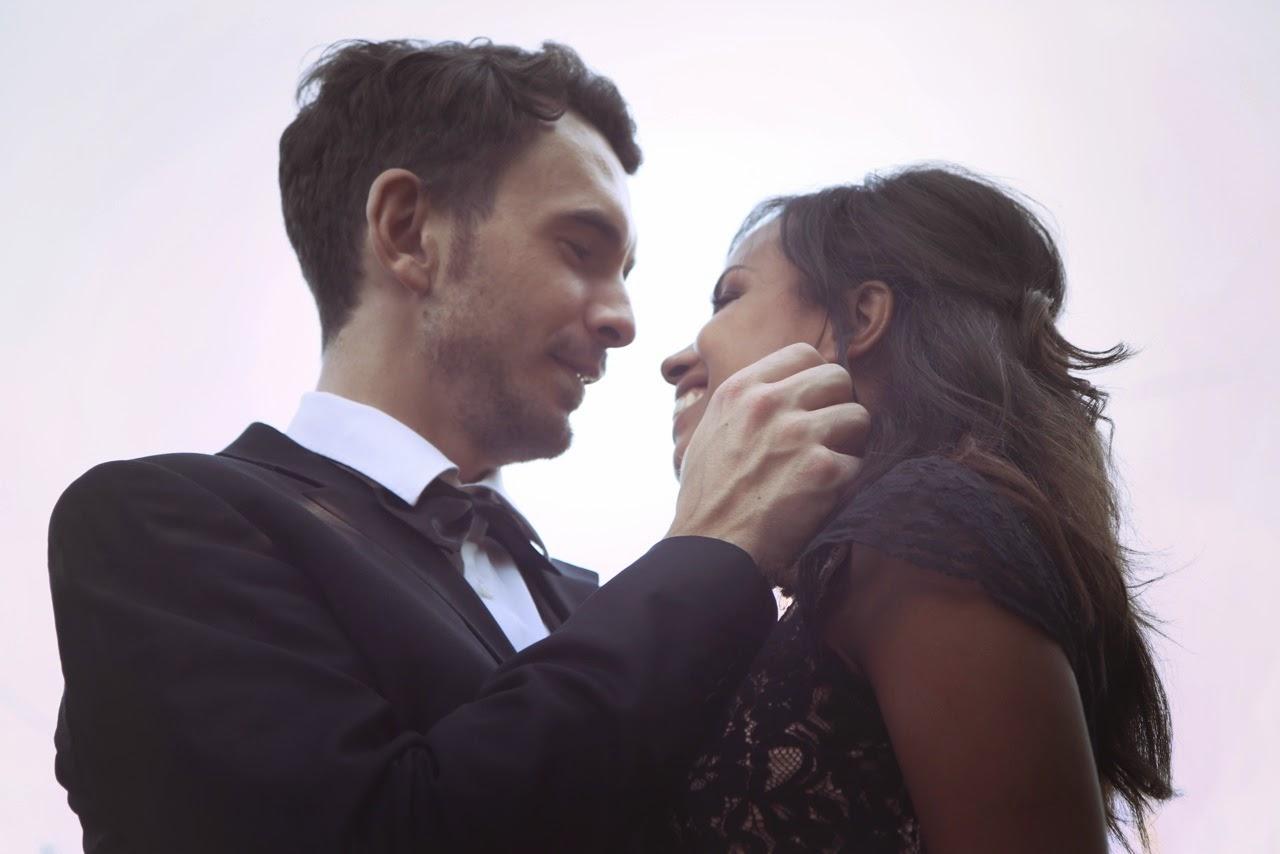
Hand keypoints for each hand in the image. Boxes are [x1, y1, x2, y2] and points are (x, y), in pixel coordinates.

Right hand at [667, 343, 868, 584]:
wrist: (710, 548)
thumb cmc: (708, 496)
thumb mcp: (711, 430)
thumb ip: (747, 403)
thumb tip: (783, 389)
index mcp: (742, 389)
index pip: (803, 354)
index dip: (814, 379)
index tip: (811, 403)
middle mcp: (770, 404)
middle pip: (838, 378)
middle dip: (838, 406)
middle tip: (826, 436)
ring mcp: (798, 434)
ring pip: (858, 417)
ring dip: (848, 444)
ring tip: (824, 467)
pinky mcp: (823, 470)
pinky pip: (858, 463)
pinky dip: (846, 483)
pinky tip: (821, 497)